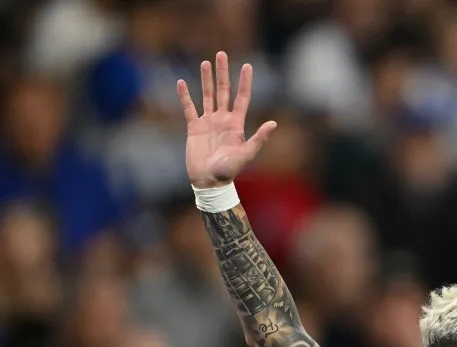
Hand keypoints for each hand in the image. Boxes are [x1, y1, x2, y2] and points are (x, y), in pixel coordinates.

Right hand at [177, 52, 276, 187]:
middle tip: (221, 54)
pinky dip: (185, 96)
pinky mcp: (194, 128)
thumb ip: (259, 138)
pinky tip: (181, 82)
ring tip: (205, 63)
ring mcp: (208, 122)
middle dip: (223, 73)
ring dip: (206, 79)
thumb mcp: (246, 154)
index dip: (245, 82)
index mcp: (236, 124)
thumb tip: (274, 123)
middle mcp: (223, 120)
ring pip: (207, 95)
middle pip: (224, 91)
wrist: (209, 181)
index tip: (247, 65)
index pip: (242, 97)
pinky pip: (189, 108)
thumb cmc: (229, 171)